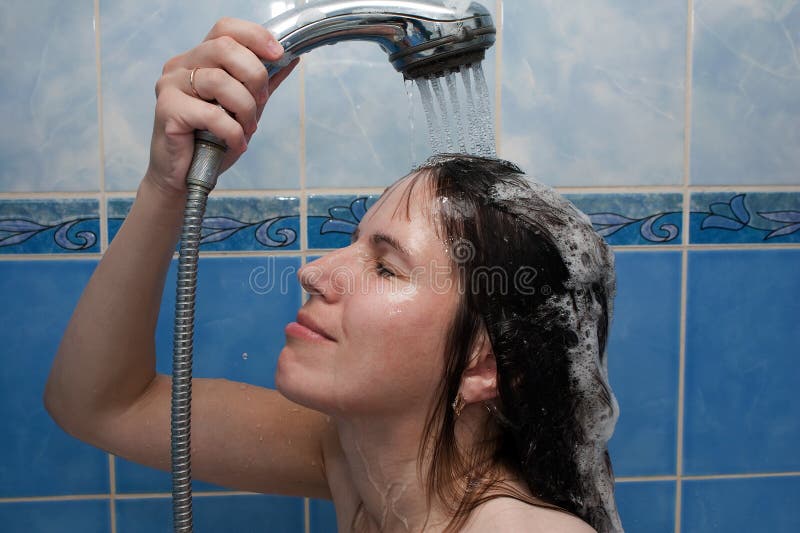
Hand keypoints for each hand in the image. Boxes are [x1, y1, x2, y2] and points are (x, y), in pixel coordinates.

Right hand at [145, 17, 297, 196]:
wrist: (185, 177)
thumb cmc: (210, 142)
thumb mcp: (244, 109)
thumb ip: (264, 83)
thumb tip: (291, 59)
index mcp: (199, 59)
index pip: (225, 29)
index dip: (255, 36)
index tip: (278, 54)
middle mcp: (181, 65)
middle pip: (224, 48)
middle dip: (254, 76)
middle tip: (261, 102)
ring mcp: (171, 85)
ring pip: (219, 80)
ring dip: (245, 107)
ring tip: (248, 128)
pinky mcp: (167, 109)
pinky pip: (211, 113)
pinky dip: (232, 131)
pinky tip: (236, 143)